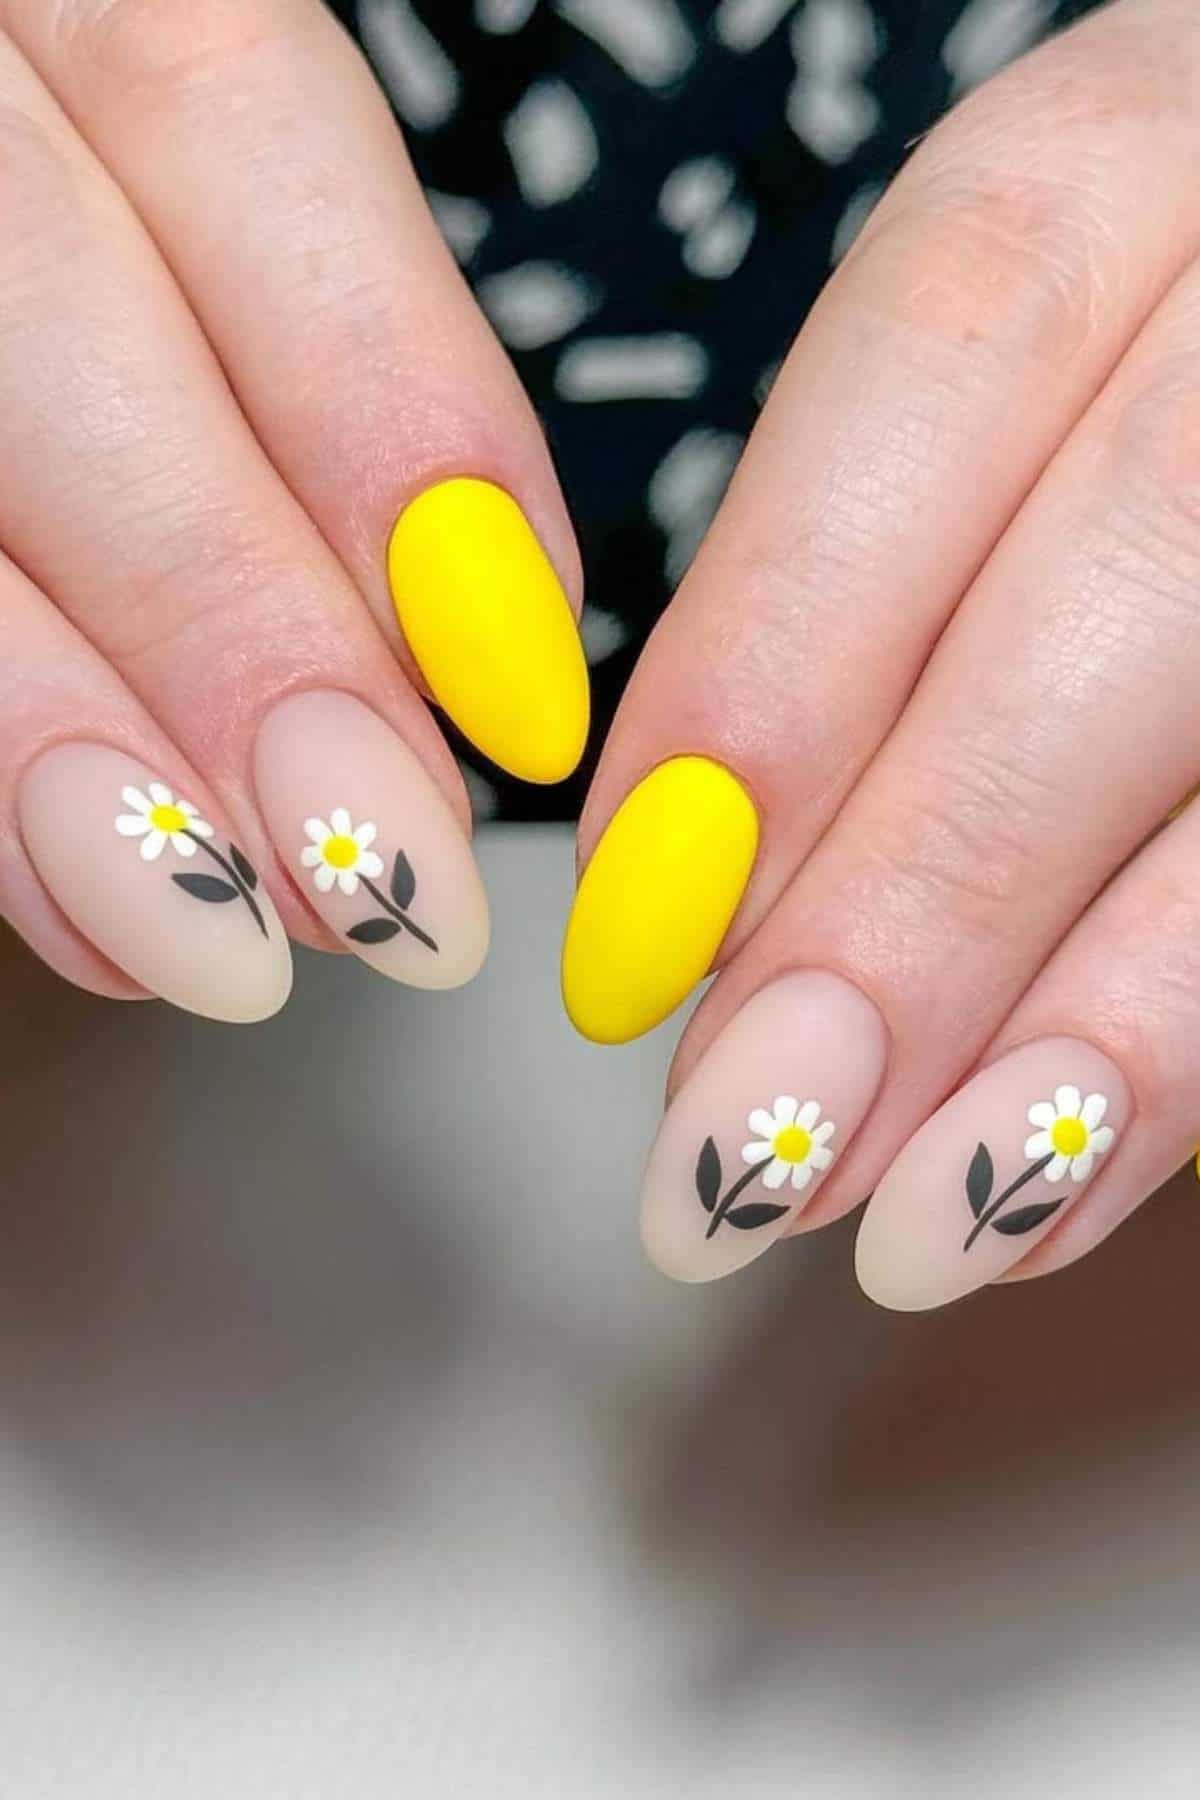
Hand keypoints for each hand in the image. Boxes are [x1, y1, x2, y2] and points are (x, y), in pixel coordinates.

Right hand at [0, 0, 586, 1020]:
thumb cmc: (82, 236)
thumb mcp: (186, 213)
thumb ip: (311, 358)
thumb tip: (486, 624)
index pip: (228, 121)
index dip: (393, 412)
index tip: (523, 679)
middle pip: (63, 328)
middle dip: (246, 627)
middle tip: (395, 868)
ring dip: (89, 752)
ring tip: (241, 938)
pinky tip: (93, 915)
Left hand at [562, 0, 1198, 1307]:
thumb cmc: (1111, 403)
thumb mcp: (985, 412)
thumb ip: (855, 593)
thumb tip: (693, 906)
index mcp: (1140, 148)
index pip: (948, 349)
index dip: (777, 653)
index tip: (636, 922)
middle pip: (1123, 575)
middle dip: (918, 890)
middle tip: (749, 1132)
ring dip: (1091, 1019)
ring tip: (909, 1221)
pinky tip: (1060, 1166)